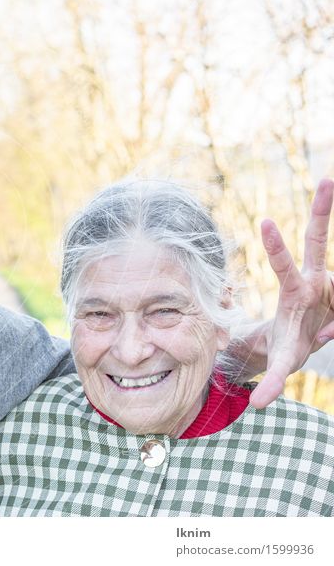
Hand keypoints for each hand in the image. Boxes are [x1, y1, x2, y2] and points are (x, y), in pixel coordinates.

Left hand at [251, 178, 333, 407]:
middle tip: (326, 178)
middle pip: (319, 240)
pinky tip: (328, 331)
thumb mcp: (278, 365)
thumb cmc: (283, 345)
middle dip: (323, 209)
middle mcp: (316, 280)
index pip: (284, 263)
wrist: (299, 341)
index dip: (275, 245)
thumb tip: (258, 407)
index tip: (264, 221)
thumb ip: (271, 383)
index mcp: (294, 290)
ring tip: (323, 333)